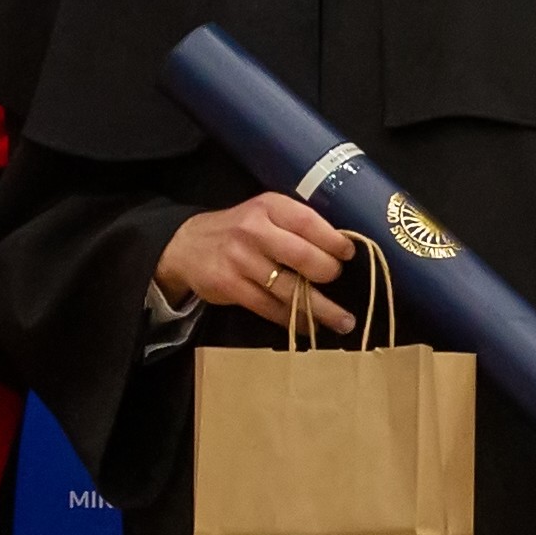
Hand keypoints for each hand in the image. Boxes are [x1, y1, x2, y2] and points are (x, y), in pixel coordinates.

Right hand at [157, 191, 359, 332]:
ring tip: (344, 321)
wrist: (186, 246)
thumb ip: (295, 226)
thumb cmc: (238, 230)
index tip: (349, 254)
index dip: (333, 240)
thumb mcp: (264, 214)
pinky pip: (271, 308)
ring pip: (290, 289)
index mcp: (269, 207)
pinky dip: (294, 320)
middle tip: (339, 280)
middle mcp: (254, 230)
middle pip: (303, 256)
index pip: (308, 221)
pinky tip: (310, 327)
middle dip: (328, 273)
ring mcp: (240, 260)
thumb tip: (341, 249)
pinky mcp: (230, 286)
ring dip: (321, 309)